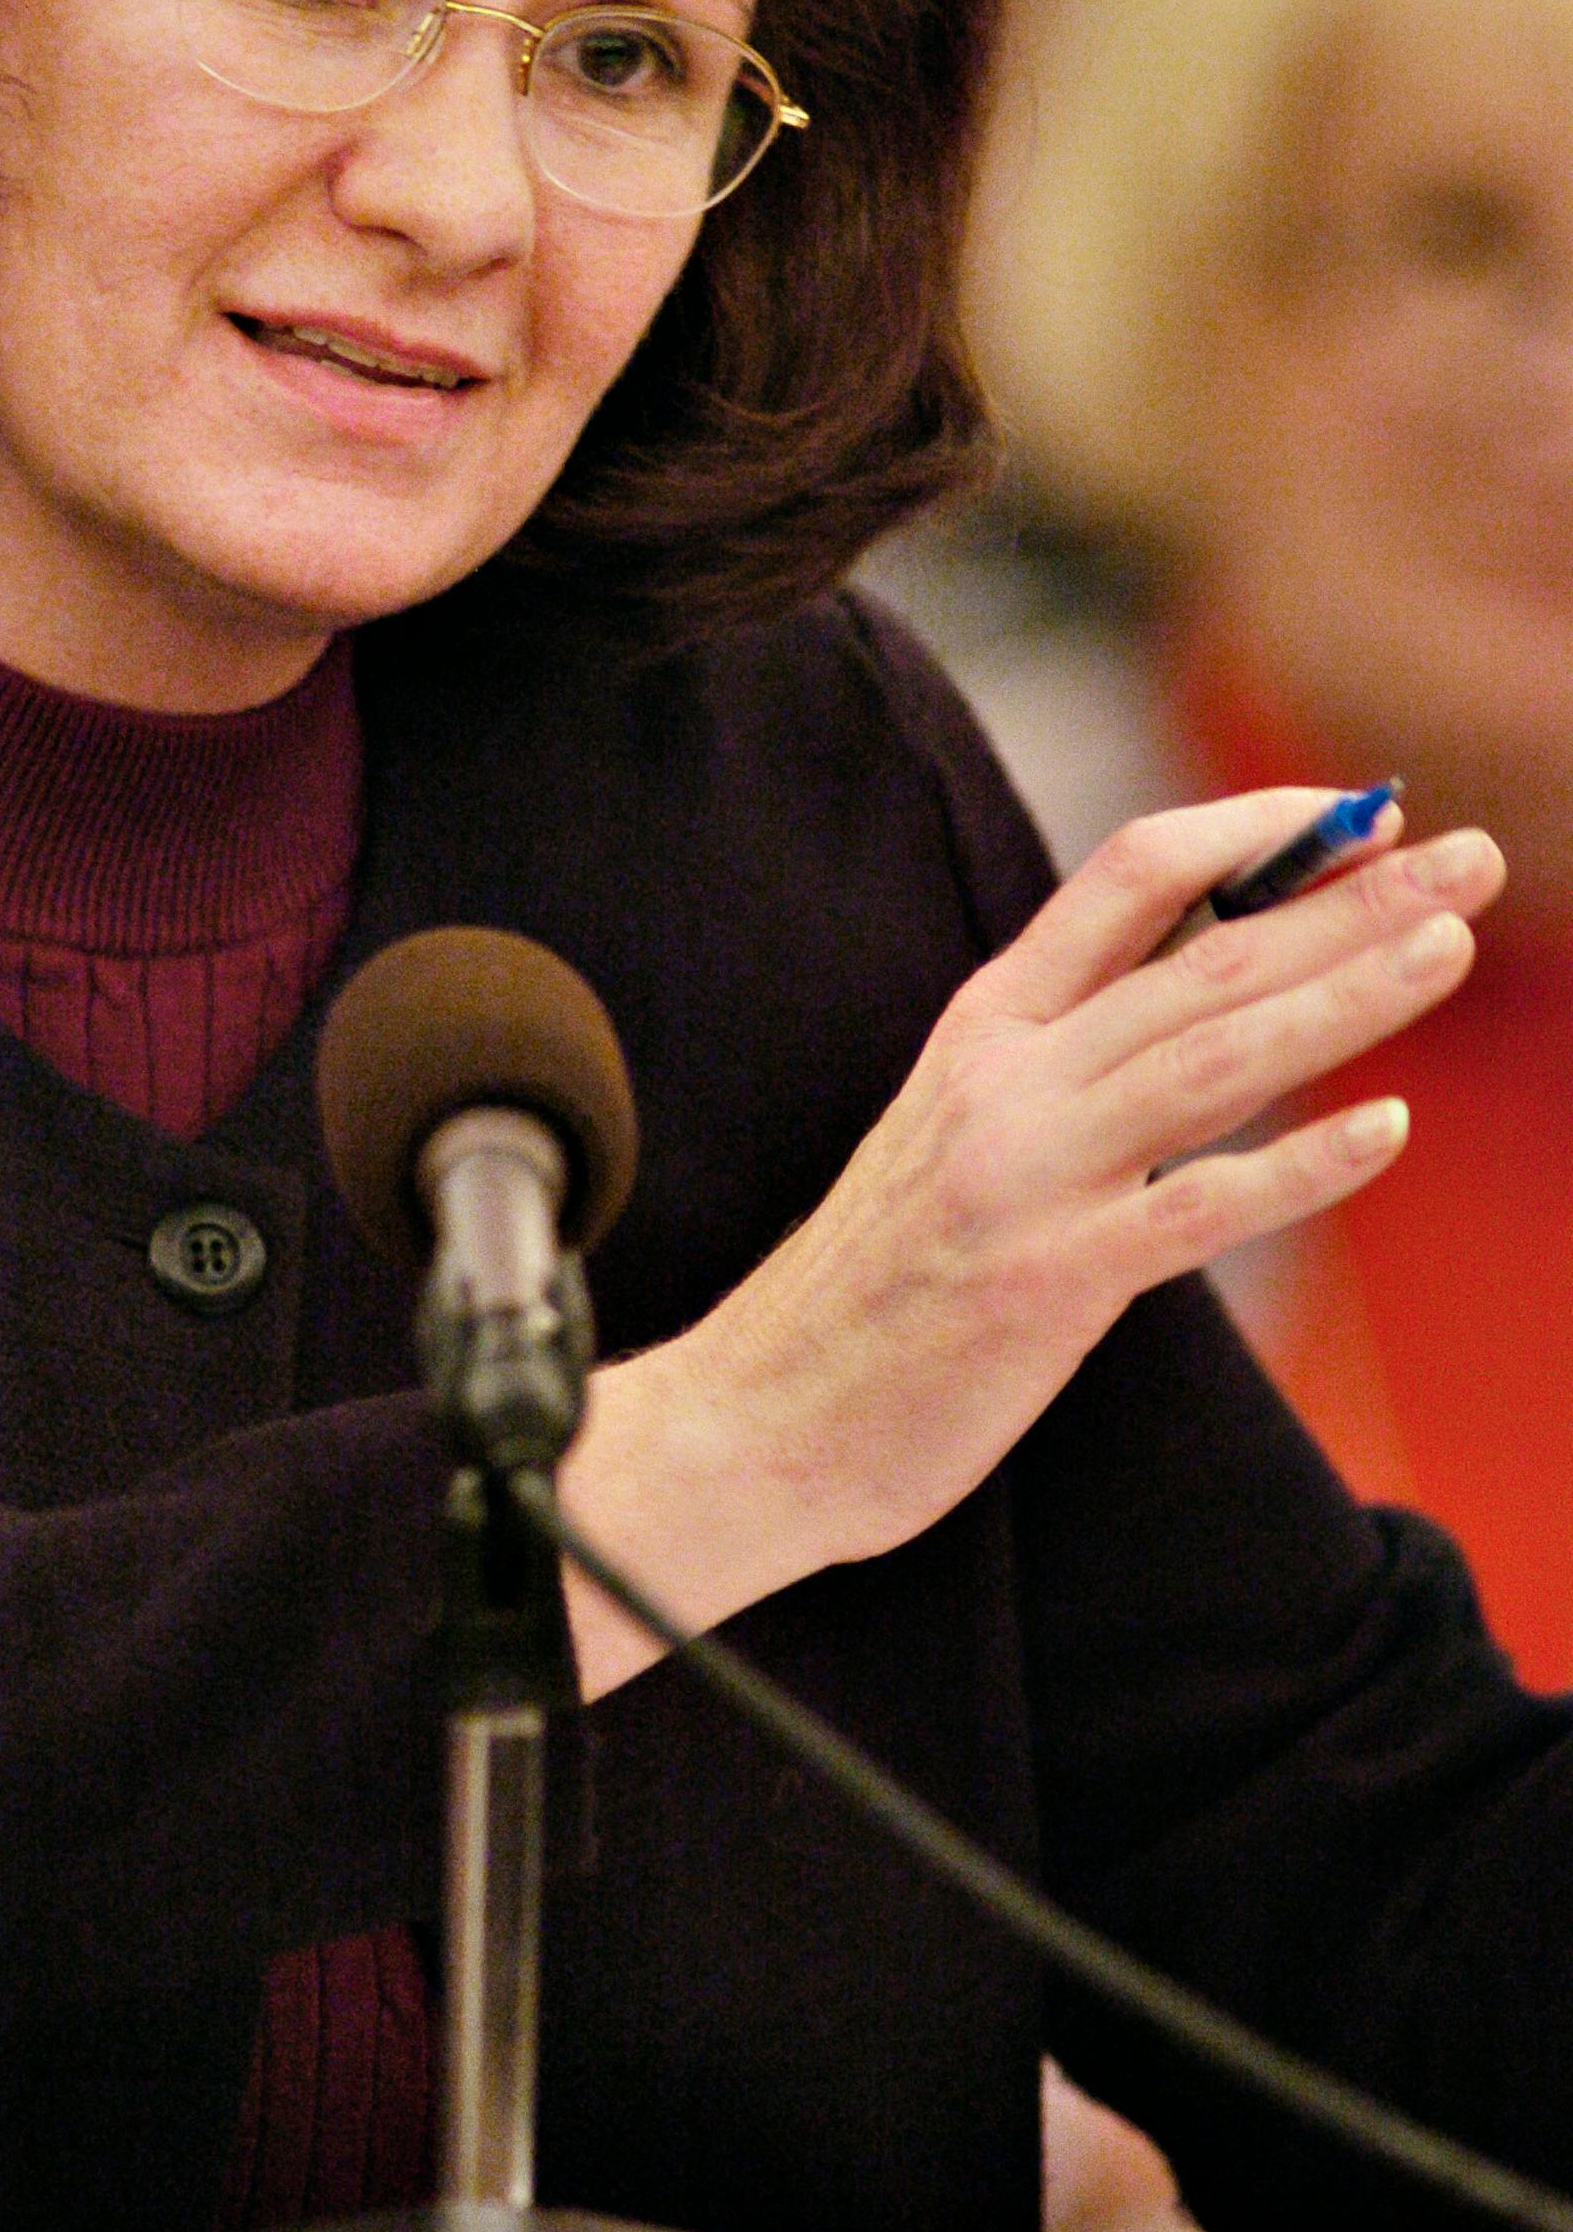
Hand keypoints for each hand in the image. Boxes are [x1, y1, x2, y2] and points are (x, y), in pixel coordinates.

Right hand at [559, 789, 1502, 1696]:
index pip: (1131, 873)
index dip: (1257, 831)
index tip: (1362, 815)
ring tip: (1449, 948)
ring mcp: (1027, 1175)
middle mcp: (1007, 1077)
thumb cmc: (877, 1282)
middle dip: (1349, 897)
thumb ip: (1069, 1057)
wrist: (761, 1415)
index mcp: (986, 1023)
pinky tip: (1388, 1133)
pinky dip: (1299, 1166)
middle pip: (1203, 954)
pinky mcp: (1049, 1281)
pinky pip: (1197, 1208)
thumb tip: (1212, 994)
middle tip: (1470, 856)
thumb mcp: (958, 1126)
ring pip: (1212, 1055)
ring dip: (1345, 995)